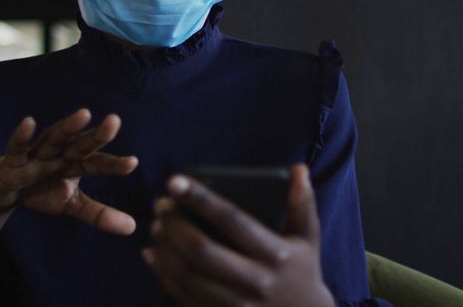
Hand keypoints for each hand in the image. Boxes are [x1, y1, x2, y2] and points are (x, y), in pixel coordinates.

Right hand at [0, 109, 138, 234]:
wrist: (5, 193)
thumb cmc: (42, 192)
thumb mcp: (72, 205)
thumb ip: (99, 214)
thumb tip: (133, 227)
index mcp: (76, 164)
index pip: (98, 163)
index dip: (114, 164)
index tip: (133, 162)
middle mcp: (60, 154)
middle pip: (81, 144)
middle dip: (97, 135)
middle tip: (115, 121)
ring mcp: (37, 155)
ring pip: (54, 138)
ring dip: (67, 127)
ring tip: (84, 114)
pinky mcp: (14, 160)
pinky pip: (18, 148)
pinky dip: (22, 136)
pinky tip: (28, 122)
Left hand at [144, 164, 333, 306]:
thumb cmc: (302, 268)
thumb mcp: (308, 236)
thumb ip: (302, 202)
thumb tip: (296, 169)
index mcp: (276, 254)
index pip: (233, 221)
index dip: (201, 199)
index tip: (175, 181)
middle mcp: (255, 281)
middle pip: (202, 250)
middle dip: (174, 224)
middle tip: (161, 205)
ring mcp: (236, 304)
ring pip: (188, 275)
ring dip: (165, 247)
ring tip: (156, 225)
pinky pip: (183, 295)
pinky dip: (163, 273)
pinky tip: (153, 253)